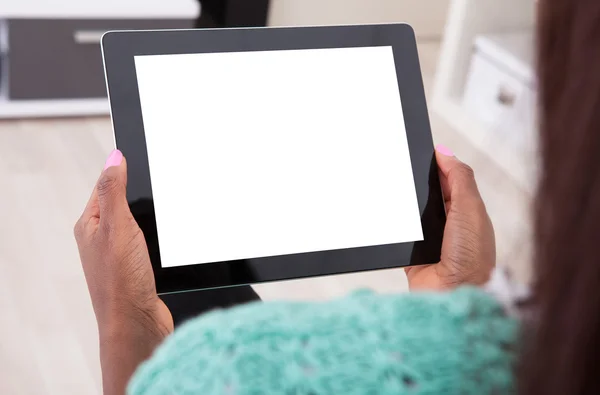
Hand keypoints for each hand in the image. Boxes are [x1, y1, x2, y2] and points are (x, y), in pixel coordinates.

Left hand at [74, 149, 172, 394]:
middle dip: (141, 194)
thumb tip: (114, 157)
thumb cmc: (122, 282)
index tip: (144, 159)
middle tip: (160, 186)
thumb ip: (114, 190)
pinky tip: (169, 239)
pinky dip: (158, 236)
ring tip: (166, 213)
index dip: (124, 172)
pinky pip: (148, 241)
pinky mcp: (137, 268)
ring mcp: (119, 254)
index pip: (105, 186)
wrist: (137, 324)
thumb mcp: (118, 226)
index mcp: (90, 225)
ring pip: (138, 223)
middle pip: (122, 203)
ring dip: (152, 217)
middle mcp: (101, 239)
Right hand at [405, 145, 495, 289]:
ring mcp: (431, 241)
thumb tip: (444, 152)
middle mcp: (450, 226)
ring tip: (392, 194)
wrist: (453, 295)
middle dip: (417, 185)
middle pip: (429, 196)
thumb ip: (459, 178)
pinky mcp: (414, 255)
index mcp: (468, 212)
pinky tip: (388, 222)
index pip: (451, 180)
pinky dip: (394, 230)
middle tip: (402, 171)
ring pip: (412, 215)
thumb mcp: (470, 209)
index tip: (420, 152)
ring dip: (405, 209)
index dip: (437, 166)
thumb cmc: (472, 257)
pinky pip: (400, 236)